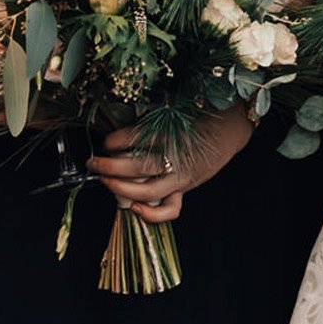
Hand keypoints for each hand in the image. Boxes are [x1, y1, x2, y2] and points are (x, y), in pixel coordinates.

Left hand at [94, 105, 251, 223]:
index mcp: (171, 131)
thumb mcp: (173, 109)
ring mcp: (180, 176)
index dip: (115, 141)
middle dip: (109, 167)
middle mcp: (174, 156)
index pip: (136, 138)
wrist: (229, 128)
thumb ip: (148, 119)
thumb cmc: (197, 115)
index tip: (105, 141)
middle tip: (93, 163)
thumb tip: (116, 129)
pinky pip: (169, 209)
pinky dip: (150, 214)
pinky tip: (134, 208)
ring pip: (146, 191)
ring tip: (105, 181)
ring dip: (120, 188)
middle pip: (136, 167)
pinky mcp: (185, 188)